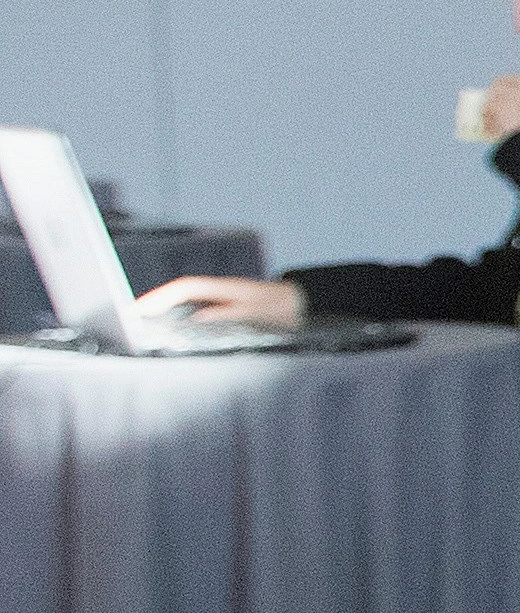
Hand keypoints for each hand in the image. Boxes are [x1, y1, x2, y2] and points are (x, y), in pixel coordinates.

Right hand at [139, 275, 304, 328]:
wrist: (299, 302)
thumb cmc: (280, 305)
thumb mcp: (256, 310)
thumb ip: (229, 313)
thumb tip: (198, 317)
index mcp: (221, 287)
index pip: (182, 288)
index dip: (159, 297)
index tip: (138, 309)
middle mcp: (215, 289)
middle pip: (175, 292)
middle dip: (151, 303)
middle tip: (127, 317)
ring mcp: (216, 296)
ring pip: (181, 299)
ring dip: (160, 308)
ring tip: (138, 322)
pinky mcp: (220, 305)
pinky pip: (191, 307)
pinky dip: (175, 313)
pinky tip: (166, 325)